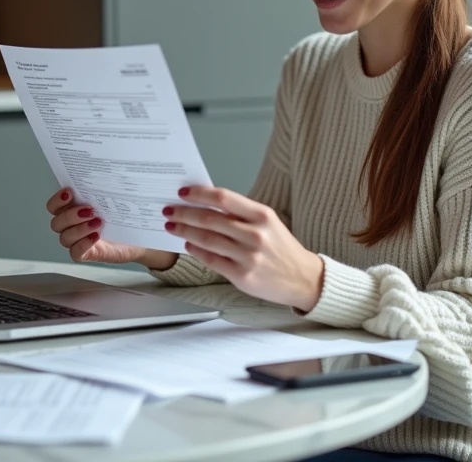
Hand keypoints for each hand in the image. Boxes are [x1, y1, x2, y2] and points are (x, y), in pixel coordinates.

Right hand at [45, 188, 176, 268]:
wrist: (140, 237)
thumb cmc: (125, 216)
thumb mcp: (117, 198)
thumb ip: (110, 186)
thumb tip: (115, 167)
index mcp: (73, 208)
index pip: (54, 205)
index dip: (57, 199)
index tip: (70, 192)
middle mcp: (72, 225)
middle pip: (56, 222)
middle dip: (70, 215)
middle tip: (90, 209)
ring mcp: (77, 240)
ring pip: (64, 238)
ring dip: (79, 229)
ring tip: (97, 222)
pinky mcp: (86, 254)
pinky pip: (75, 253)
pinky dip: (83, 244)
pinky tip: (96, 237)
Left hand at [164, 186, 323, 311]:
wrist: (302, 278)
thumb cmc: (281, 247)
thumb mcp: (267, 222)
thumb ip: (239, 213)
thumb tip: (205, 203)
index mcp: (262, 215)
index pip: (222, 198)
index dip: (199, 194)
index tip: (182, 193)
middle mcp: (255, 234)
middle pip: (209, 219)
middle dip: (184, 213)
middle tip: (169, 210)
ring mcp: (248, 257)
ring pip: (206, 239)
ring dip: (185, 231)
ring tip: (172, 226)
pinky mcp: (242, 276)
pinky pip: (211, 260)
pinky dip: (196, 250)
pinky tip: (188, 244)